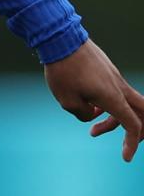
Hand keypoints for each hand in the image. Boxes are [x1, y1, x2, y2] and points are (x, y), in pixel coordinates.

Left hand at [44, 38, 143, 161]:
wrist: (59, 38)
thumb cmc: (62, 70)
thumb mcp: (68, 101)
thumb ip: (84, 114)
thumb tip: (91, 113)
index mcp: (113, 97)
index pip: (133, 125)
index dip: (132, 144)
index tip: (126, 157)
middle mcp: (119, 87)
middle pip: (142, 112)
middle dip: (137, 131)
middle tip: (122, 140)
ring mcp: (114, 76)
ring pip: (126, 103)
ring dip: (113, 119)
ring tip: (92, 129)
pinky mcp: (106, 70)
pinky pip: (115, 92)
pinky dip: (107, 104)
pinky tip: (87, 104)